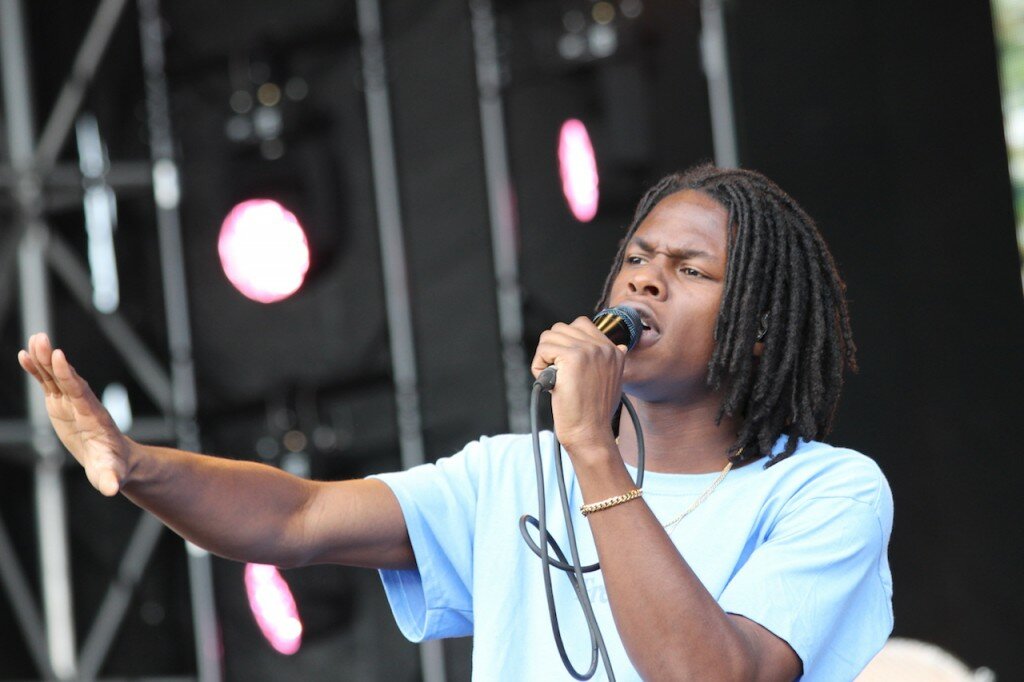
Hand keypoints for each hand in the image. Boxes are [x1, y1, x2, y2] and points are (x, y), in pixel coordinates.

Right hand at [18, 333, 133, 495]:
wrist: (116, 459)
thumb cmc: (115, 467)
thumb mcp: (111, 475)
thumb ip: (109, 479)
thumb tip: (111, 490)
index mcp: (94, 417)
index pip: (80, 393)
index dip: (70, 376)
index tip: (61, 356)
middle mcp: (83, 405)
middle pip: (67, 379)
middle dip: (54, 361)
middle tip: (41, 340)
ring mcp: (71, 403)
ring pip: (56, 377)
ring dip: (45, 359)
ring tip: (33, 339)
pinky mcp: (61, 405)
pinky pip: (48, 384)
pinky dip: (37, 370)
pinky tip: (24, 355)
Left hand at [531, 317, 624, 453]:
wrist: (590, 433)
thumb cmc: (594, 413)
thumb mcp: (609, 381)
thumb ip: (607, 361)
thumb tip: (618, 346)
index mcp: (614, 350)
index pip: (580, 324)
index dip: (565, 344)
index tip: (567, 368)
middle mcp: (604, 346)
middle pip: (561, 329)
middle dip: (552, 350)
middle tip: (558, 375)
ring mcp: (589, 350)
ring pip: (549, 336)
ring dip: (544, 358)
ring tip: (554, 379)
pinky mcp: (572, 357)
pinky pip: (543, 349)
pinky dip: (538, 367)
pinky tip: (550, 383)